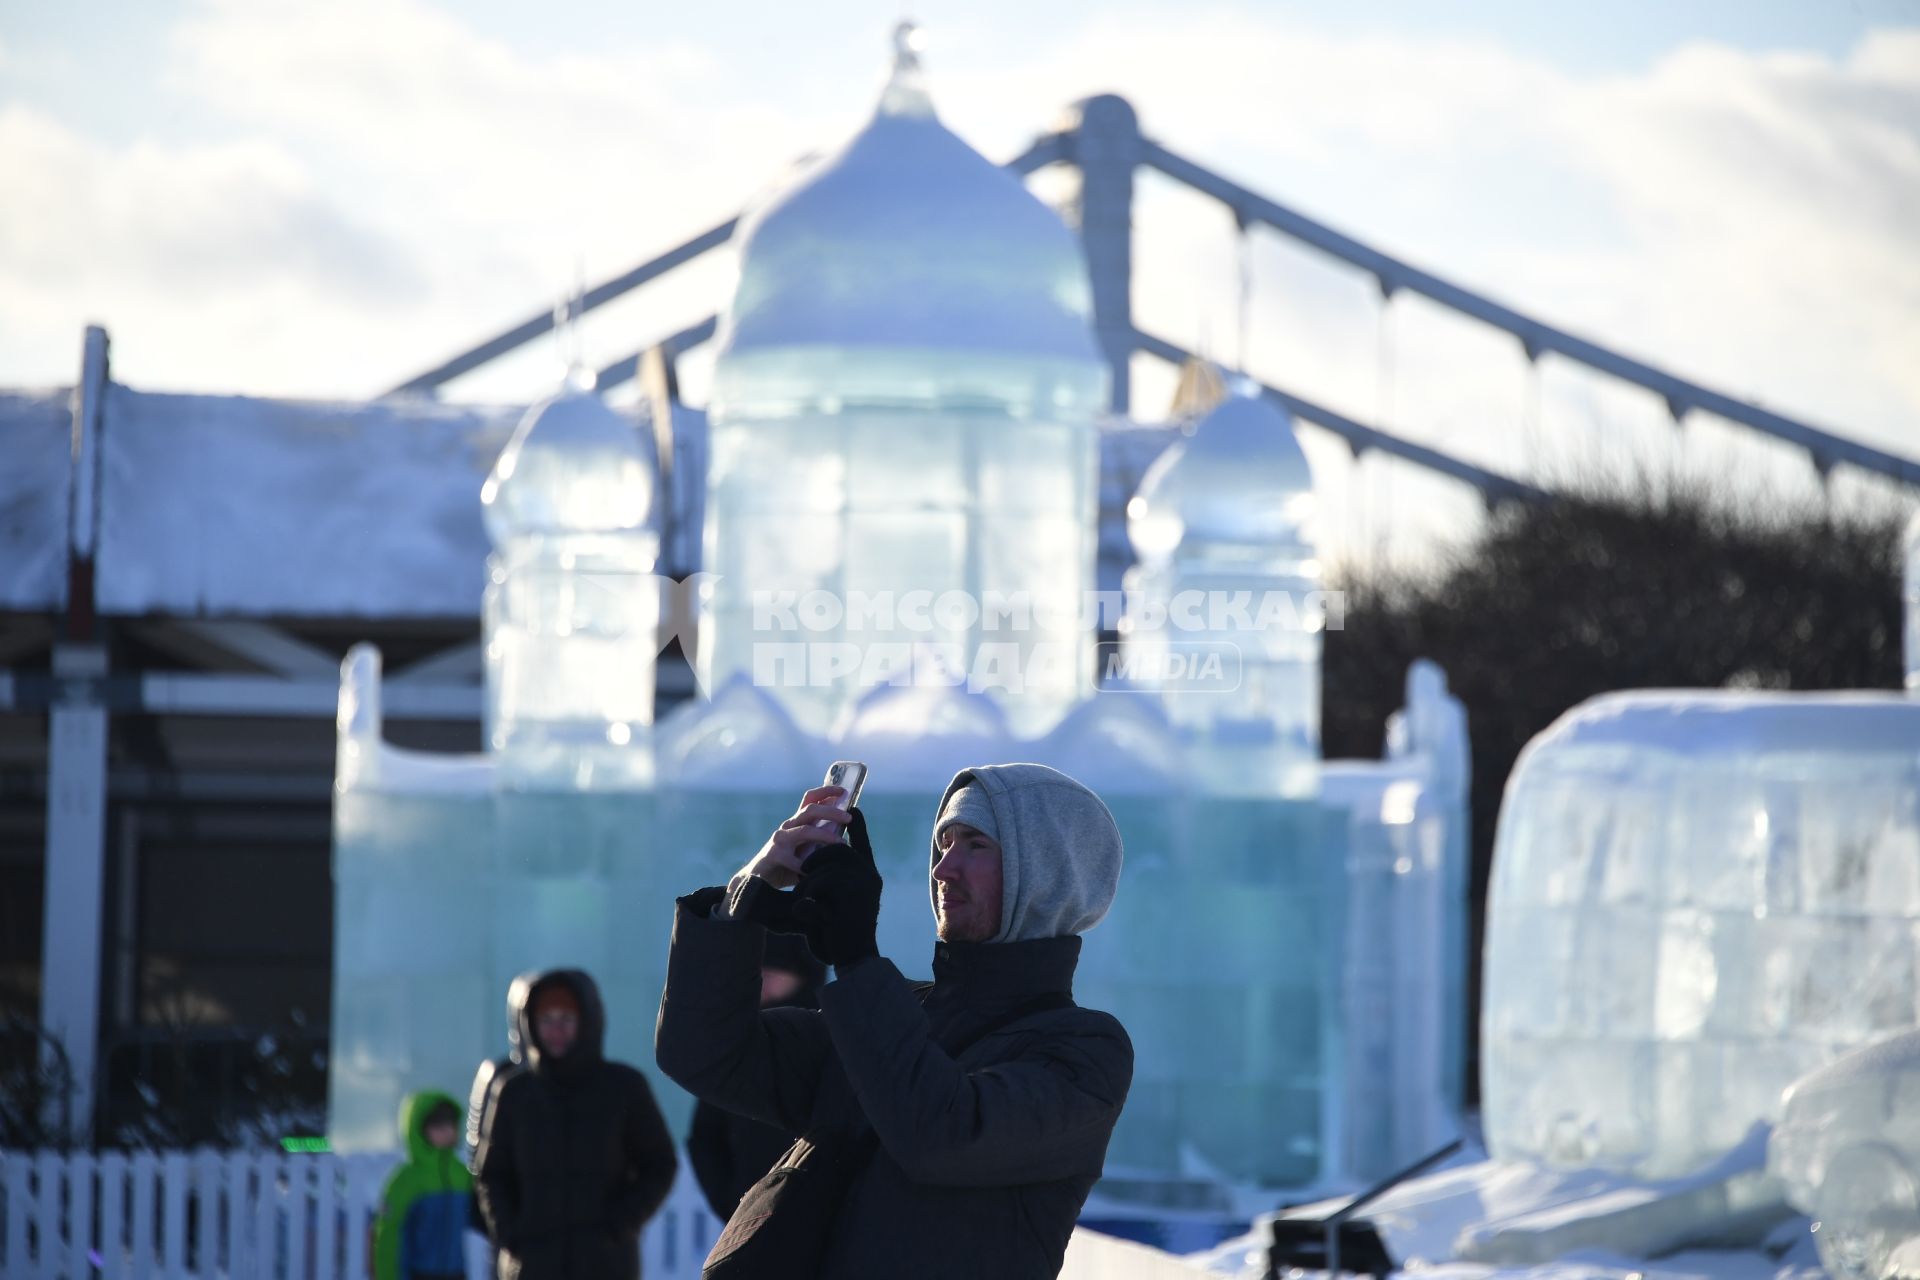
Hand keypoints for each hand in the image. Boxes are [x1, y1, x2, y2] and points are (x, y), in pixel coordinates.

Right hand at [733, 786, 851, 890]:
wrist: (757, 880)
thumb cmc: (786, 865)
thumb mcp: (805, 848)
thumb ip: (820, 839)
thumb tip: (842, 831)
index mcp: (796, 822)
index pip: (810, 799)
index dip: (826, 791)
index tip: (844, 791)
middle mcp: (788, 826)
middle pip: (810, 810)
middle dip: (831, 811)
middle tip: (849, 818)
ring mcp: (780, 839)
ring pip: (805, 831)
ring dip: (825, 835)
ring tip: (841, 843)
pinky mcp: (773, 855)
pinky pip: (796, 860)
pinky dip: (809, 866)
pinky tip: (818, 872)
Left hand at [792, 807, 881, 966]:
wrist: (853, 960)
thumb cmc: (843, 931)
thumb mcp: (840, 900)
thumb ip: (836, 878)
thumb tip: (819, 861)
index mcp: (869, 876)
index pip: (862, 844)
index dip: (858, 827)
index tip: (853, 808)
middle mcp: (870, 878)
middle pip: (839, 850)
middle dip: (815, 858)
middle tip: (802, 875)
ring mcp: (863, 888)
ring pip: (827, 868)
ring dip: (808, 882)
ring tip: (803, 899)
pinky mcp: (851, 900)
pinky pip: (821, 886)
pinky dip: (808, 897)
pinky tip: (805, 911)